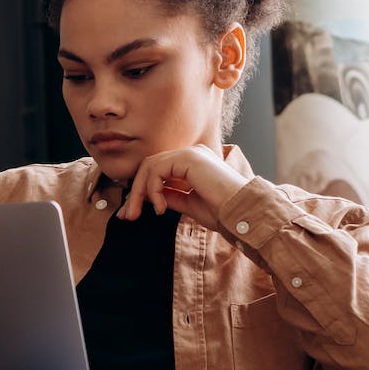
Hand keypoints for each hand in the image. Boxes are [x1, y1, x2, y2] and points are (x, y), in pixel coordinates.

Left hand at [118, 144, 250, 230]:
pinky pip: (156, 170)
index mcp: (192, 163)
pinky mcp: (188, 157)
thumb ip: (167, 196)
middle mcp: (191, 154)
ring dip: (139, 193)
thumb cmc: (221, 212)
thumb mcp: (187, 204)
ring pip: (149, 167)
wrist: (241, 214)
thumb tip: (144, 198)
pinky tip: (161, 207)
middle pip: (149, 167)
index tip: (129, 214)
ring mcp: (190, 153)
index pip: (157, 171)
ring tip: (139, 214)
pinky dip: (152, 190)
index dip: (139, 192)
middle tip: (127, 216)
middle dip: (134, 193)